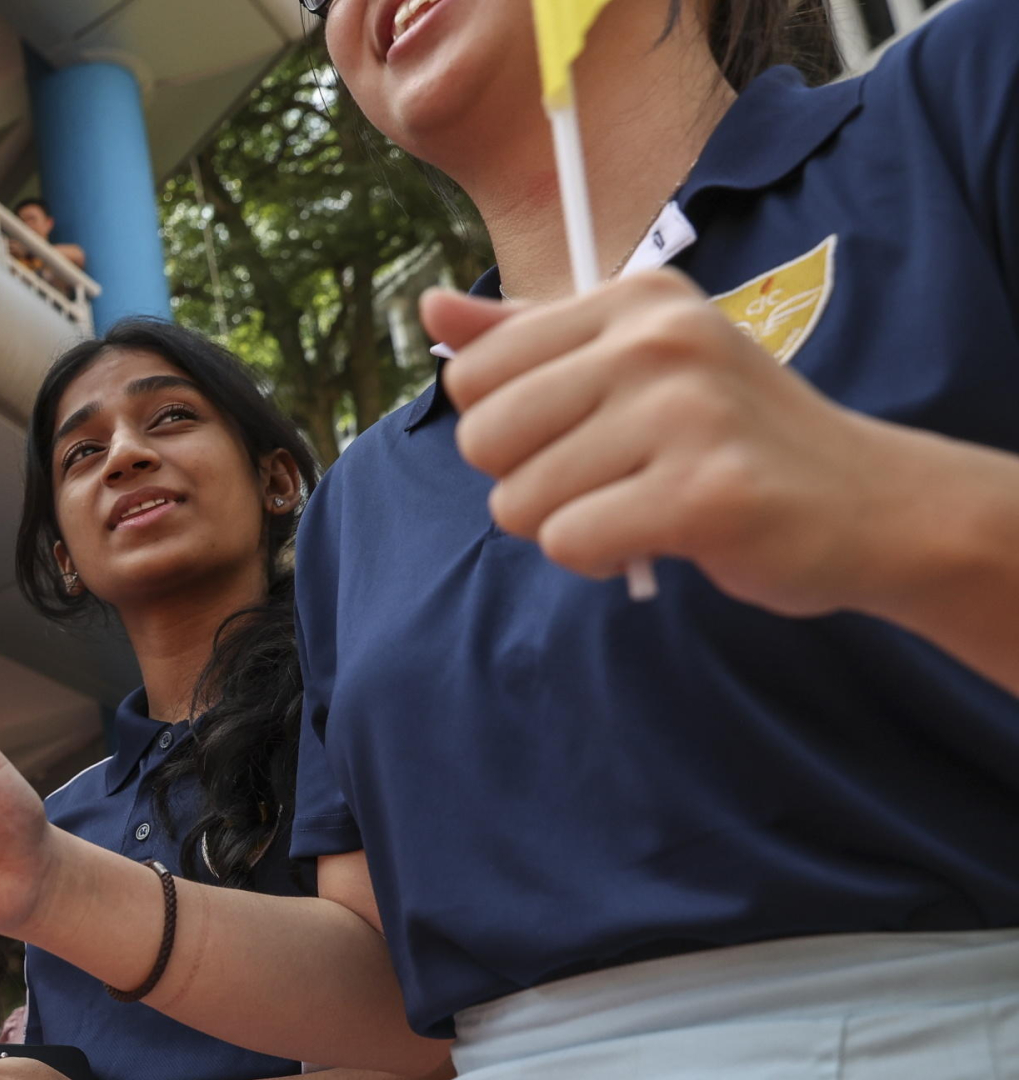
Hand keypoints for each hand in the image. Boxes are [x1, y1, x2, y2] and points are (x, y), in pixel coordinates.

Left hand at [428, 271, 927, 616]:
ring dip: (565, 525)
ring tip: (638, 504)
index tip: (575, 431)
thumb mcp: (635, 362)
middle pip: (484, 438)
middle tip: (604, 479)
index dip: (504, 426)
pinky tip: (656, 536)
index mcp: (634, 300)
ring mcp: (684, 413)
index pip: (475, 372)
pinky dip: (597, 558)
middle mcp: (657, 341)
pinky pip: (570, 542)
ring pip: (520, 500)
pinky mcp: (703, 493)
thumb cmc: (733, 435)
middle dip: (525, 481)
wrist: (869, 502)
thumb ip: (527, 339)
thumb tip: (430, 307)